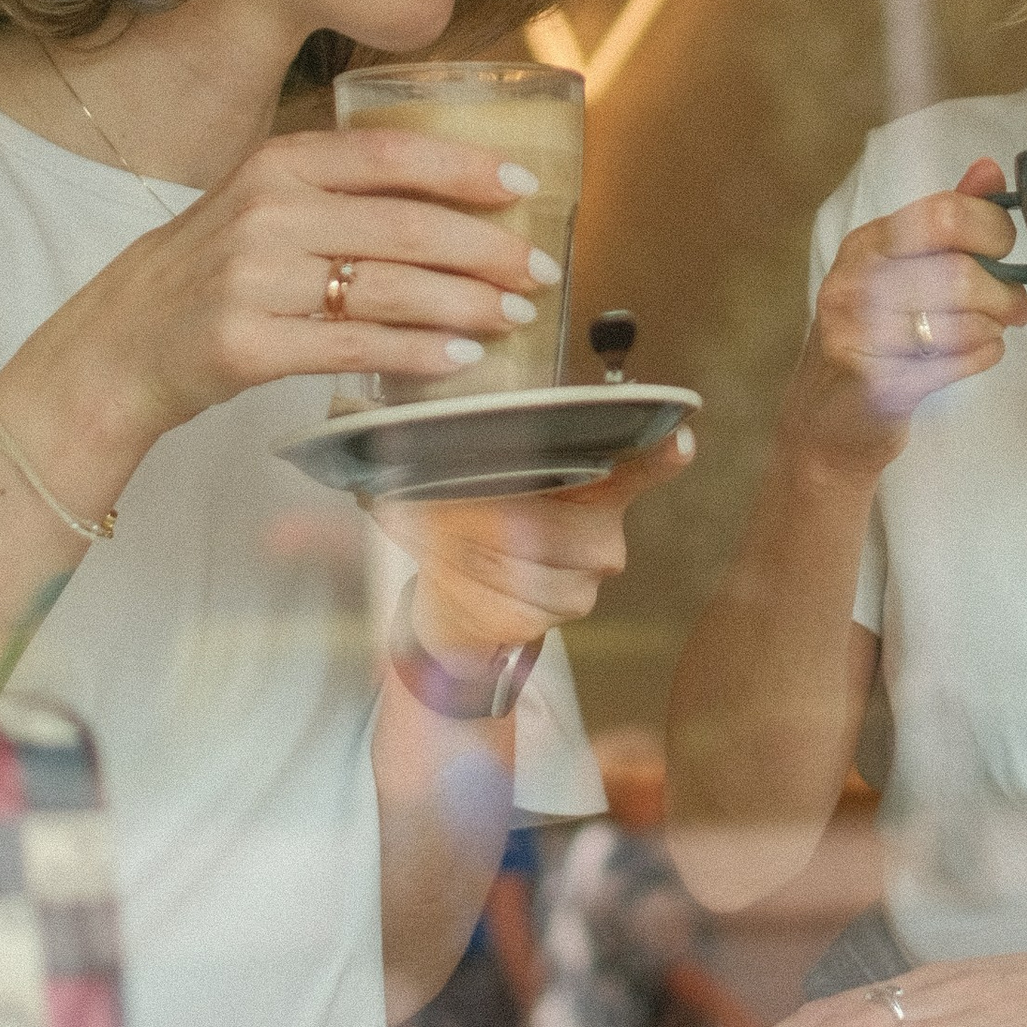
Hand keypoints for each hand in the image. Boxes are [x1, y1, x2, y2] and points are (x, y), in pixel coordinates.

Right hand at [48, 123, 566, 440]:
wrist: (119, 344)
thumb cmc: (209, 272)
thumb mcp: (263, 205)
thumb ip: (340, 191)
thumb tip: (455, 201)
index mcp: (278, 164)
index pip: (390, 154)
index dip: (465, 167)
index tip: (523, 184)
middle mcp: (267, 212)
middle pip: (404, 225)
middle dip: (487, 247)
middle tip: (541, 267)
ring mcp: (254, 279)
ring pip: (387, 288)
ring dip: (465, 302)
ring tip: (515, 313)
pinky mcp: (249, 344)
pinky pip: (354, 347)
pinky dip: (417, 353)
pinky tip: (460, 357)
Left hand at [382, 429, 693, 666]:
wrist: (456, 603)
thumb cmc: (463, 524)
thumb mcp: (453, 477)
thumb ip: (428, 443)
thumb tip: (348, 410)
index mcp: (591, 482)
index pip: (641, 463)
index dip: (660, 452)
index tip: (678, 437)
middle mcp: (601, 531)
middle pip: (556, 520)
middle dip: (494, 516)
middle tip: (455, 510)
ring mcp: (584, 578)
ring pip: (527, 559)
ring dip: (473, 550)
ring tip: (447, 541)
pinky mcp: (558, 616)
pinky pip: (513, 597)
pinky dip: (472, 583)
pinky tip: (456, 575)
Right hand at [783, 160, 1026, 468]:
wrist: (828, 421)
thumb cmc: (875, 338)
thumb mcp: (901, 270)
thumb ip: (946, 220)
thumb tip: (990, 169)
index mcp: (867, 244)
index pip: (943, 214)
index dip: (992, 229)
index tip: (1007, 248)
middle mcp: (854, 283)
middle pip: (958, 272)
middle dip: (1003, 291)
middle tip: (1017, 305)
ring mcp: (859, 335)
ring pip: (962, 322)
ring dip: (993, 328)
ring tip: (990, 330)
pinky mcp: (876, 384)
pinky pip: (956, 362)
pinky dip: (983, 356)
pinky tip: (976, 354)